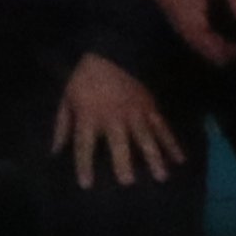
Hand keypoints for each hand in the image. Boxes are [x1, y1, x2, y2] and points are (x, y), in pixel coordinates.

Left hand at [52, 54, 179, 190]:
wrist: (110, 51)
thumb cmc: (85, 80)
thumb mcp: (67, 100)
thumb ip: (62, 127)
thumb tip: (55, 152)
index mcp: (89, 116)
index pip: (85, 144)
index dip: (84, 164)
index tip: (87, 184)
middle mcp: (113, 117)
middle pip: (119, 142)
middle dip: (123, 161)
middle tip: (128, 182)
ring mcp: (135, 113)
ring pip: (146, 137)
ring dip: (154, 157)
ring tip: (162, 177)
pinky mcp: (150, 107)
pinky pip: (162, 127)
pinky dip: (172, 143)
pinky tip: (180, 159)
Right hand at [154, 0, 235, 68]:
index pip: (198, 34)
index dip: (216, 49)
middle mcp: (168, 4)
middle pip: (190, 36)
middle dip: (212, 48)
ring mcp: (165, 0)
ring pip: (185, 30)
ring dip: (205, 40)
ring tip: (229, 47)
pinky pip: (182, 21)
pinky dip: (198, 29)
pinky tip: (214, 32)